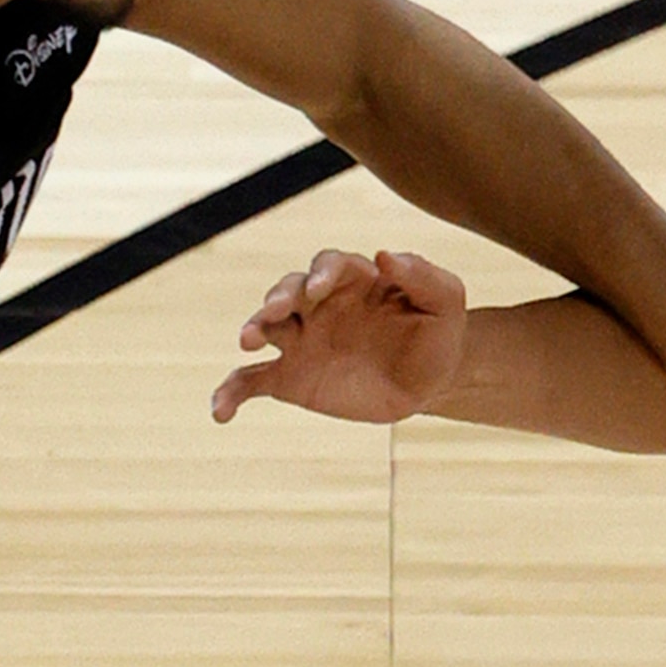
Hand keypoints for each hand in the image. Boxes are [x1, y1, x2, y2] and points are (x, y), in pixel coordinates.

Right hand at [212, 248, 466, 425]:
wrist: (428, 382)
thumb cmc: (438, 332)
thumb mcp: (446, 300)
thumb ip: (421, 274)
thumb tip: (385, 254)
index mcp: (352, 280)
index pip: (328, 266)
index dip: (321, 274)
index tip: (320, 291)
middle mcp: (318, 304)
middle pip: (288, 290)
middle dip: (278, 297)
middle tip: (273, 311)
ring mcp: (300, 339)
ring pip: (265, 326)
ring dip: (253, 329)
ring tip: (249, 342)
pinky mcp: (290, 377)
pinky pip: (251, 381)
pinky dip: (231, 393)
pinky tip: (219, 412)